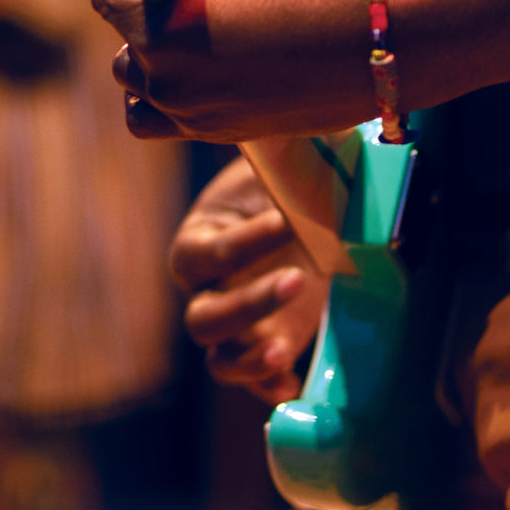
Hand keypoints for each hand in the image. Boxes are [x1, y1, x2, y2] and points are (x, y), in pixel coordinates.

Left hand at [90, 0, 378, 141]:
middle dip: (147, 13)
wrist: (367, 46)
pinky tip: (192, 71)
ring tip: (194, 33)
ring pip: (135, 83)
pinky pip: (154, 120)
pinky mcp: (211, 133)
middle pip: (122, 38)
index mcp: (158, 29)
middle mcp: (164, 78)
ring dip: (151, 58)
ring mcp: (186, 112)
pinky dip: (160, 99)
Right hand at [170, 156, 326, 403]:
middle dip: (247, 304)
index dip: (240, 243)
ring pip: (220, 359)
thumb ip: (282, 150)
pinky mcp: (269, 347)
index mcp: (199, 240)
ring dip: (249, 359)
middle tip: (298, 282)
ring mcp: (237, 328)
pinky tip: (295, 385)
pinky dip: (271, 388)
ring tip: (284, 350)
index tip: (284, 220)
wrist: (310, 211)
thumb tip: (308, 120)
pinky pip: (257, 383)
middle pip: (204, 318)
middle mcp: (208, 291)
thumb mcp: (280, 162)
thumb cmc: (288, 181)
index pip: (205, 253)